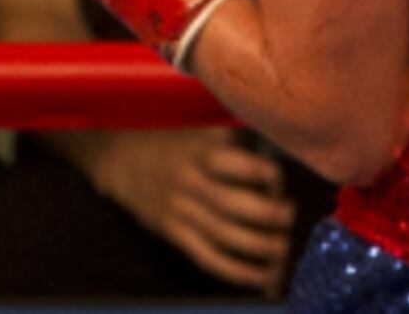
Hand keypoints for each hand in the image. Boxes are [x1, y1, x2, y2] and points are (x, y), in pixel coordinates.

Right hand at [88, 129, 294, 292]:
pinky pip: (207, 257)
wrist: (119, 157)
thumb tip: (278, 153)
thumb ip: (234, 140)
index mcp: (201, 151)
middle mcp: (191, 182)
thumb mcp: (200, 130)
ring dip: (259, 248)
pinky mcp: (172, 233)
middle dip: (270, 216)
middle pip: (236, 205)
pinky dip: (235, 271)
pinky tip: (259, 278)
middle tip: (290, 217)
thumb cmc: (171, 142)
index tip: (279, 179)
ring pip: (225, 236)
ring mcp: (180, 210)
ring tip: (283, 249)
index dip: (269, 175)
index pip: (243, 164)